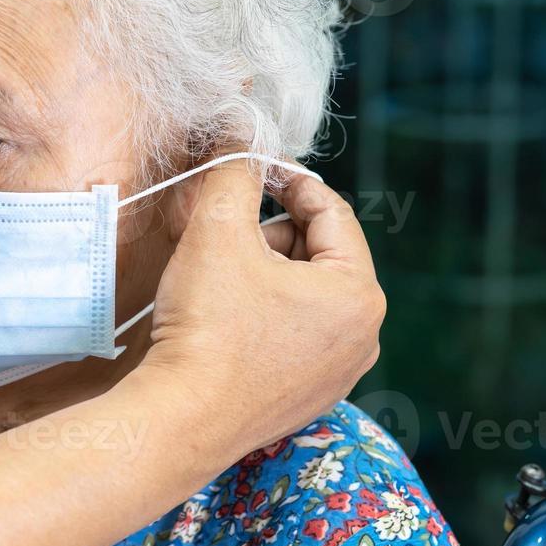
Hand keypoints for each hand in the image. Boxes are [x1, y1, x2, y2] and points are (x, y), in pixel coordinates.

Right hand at [141, 159, 385, 465]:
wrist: (182, 419)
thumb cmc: (207, 326)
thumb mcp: (218, 231)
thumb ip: (234, 171)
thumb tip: (240, 126)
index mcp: (360, 293)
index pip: (330, 211)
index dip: (286, 180)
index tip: (247, 167)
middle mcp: (363, 337)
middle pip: (318, 254)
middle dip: (269, 236)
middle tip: (221, 236)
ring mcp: (337, 374)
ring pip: (303, 296)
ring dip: (263, 276)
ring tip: (215, 282)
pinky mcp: (306, 399)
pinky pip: (292, 336)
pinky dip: (261, 317)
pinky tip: (221, 322)